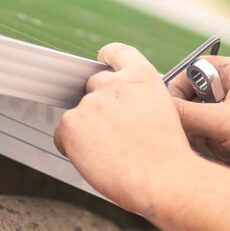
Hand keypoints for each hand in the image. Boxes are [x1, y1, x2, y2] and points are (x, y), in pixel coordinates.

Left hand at [55, 44, 200, 213]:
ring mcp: (90, 103)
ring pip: (79, 115)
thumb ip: (140, 101)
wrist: (162, 177)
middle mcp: (113, 84)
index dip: (106, 58)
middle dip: (98, 106)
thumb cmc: (167, 155)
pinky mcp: (71, 125)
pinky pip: (63, 137)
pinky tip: (96, 160)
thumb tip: (126, 110)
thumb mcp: (163, 112)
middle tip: (114, 133)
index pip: (116, 53)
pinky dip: (73, 149)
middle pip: (92, 86)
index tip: (102, 63)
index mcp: (141, 76)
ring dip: (88, 130)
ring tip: (112, 153)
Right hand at [168, 56, 229, 192]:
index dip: (177, 95)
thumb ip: (185, 116)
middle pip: (198, 106)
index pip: (191, 73)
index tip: (172, 116)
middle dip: (204, 130)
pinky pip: (227, 145)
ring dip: (220, 148)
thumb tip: (156, 111)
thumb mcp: (223, 123)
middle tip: (214, 139)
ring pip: (211, 130)